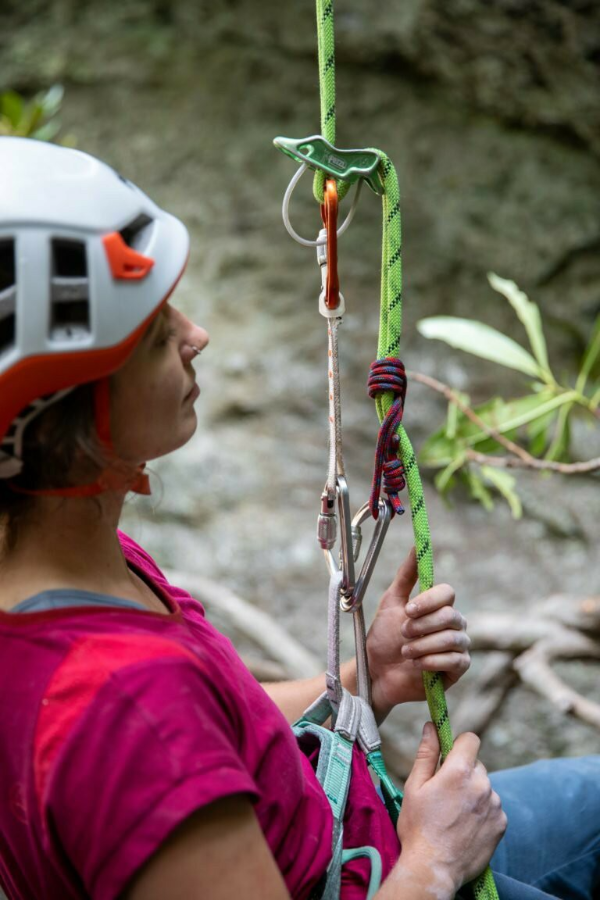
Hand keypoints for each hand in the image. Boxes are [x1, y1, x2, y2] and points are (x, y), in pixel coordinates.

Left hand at [367, 547, 469, 720]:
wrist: (378, 673)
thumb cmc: (385, 638)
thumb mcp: (391, 602)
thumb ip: (406, 575)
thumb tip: (416, 546)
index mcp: (438, 606)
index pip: (447, 593)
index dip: (428, 601)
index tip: (407, 610)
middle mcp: (452, 624)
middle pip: (451, 615)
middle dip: (422, 626)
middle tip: (403, 634)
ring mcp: (458, 646)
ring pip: (452, 639)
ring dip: (423, 645)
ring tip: (405, 652)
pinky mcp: (458, 669)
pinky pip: (456, 660)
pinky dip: (432, 661)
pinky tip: (417, 665)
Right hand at [395, 723, 506, 893]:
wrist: (434, 869)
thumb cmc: (418, 826)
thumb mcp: (414, 786)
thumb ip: (426, 753)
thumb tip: (431, 726)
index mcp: (459, 771)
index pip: (471, 739)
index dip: (459, 745)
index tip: (448, 756)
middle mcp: (482, 784)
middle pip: (476, 765)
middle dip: (463, 772)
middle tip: (445, 794)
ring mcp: (495, 805)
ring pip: (484, 786)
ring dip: (473, 793)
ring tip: (454, 815)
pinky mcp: (502, 823)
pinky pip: (493, 807)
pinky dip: (482, 812)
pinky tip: (466, 827)